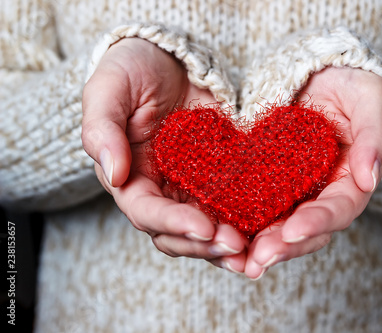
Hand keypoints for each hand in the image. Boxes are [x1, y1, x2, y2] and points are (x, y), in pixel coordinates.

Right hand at [82, 38, 246, 271]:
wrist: (169, 59)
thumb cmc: (131, 71)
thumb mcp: (108, 91)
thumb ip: (102, 130)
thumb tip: (114, 174)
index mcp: (130, 179)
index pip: (146, 212)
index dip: (173, 224)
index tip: (204, 228)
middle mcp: (161, 192)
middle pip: (178, 234)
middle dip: (206, 246)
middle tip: (237, 247)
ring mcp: (192, 187)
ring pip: (207, 229)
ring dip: (228, 245)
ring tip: (254, 251)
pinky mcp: (220, 177)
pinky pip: (233, 205)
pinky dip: (248, 221)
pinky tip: (270, 227)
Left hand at [244, 67, 381, 278]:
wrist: (315, 70)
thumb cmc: (349, 81)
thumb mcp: (370, 97)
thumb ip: (375, 136)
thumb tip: (369, 178)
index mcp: (350, 180)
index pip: (340, 208)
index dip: (319, 221)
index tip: (294, 230)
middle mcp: (320, 192)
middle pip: (305, 229)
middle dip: (283, 246)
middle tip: (258, 260)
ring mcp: (292, 190)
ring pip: (276, 225)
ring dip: (258, 245)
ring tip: (237, 259)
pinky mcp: (265, 181)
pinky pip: (252, 205)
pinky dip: (238, 222)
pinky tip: (218, 232)